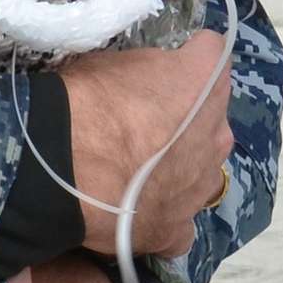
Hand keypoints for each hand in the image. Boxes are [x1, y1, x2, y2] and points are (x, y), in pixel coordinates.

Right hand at [60, 30, 232, 257]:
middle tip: (146, 119)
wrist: (66, 164)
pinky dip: (161, 210)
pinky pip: (180, 217)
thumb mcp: (118, 59)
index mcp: (204, 84)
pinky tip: (133, 205)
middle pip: (213, 116)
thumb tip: (152, 80)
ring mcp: (202, 187)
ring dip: (180, 164)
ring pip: (202, 168)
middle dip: (189, 115)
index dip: (186, 56)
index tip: (166, 62)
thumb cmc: (89, 100)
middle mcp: (217, 135)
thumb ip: (151, 69)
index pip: (212, 52)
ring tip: (137, 167)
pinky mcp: (180, 230)